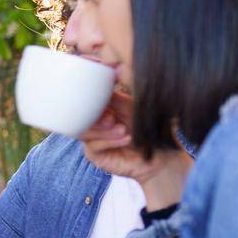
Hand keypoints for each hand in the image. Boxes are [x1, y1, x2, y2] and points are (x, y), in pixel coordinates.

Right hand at [78, 90, 192, 209]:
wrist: (159, 155)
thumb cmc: (147, 130)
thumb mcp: (130, 108)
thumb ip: (112, 97)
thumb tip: (100, 80)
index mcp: (99, 111)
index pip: (83, 103)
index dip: (89, 100)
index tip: (103, 100)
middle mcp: (93, 126)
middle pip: (78, 117)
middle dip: (95, 117)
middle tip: (112, 119)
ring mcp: (92, 141)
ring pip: (83, 132)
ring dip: (103, 131)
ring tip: (122, 130)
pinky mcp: (95, 156)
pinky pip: (92, 146)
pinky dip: (109, 141)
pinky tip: (126, 138)